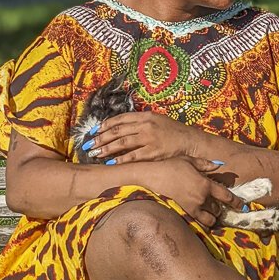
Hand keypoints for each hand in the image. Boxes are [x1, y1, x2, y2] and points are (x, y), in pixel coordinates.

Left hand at [84, 111, 204, 164]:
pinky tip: (111, 163)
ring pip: (122, 143)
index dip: (105, 124)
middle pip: (118, 131)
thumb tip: (121, 128)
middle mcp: (146, 125)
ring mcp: (150, 138)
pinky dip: (121, 160)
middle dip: (101, 137)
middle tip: (88, 144)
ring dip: (107, 148)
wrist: (190, 141)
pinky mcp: (153, 152)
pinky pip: (133, 156)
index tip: (95, 130)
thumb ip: (140, 122)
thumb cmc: (173, 132)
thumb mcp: (157, 120)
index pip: (120, 118)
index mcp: (145, 116)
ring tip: (95, 153)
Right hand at [147, 156, 244, 227]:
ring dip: (212, 217)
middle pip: (218, 209)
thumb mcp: (190, 161)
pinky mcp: (184, 213)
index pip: (226, 196)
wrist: (152, 177)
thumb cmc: (171, 166)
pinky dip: (203, 221)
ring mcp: (193, 208)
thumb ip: (206, 164)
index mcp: (205, 184)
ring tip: (209, 213)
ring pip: (210, 219)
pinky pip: (199, 222)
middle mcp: (202, 198)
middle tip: (217, 205)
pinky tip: (200, 217)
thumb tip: (219, 165)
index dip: (236, 202)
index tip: (242, 206)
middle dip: (220, 208)